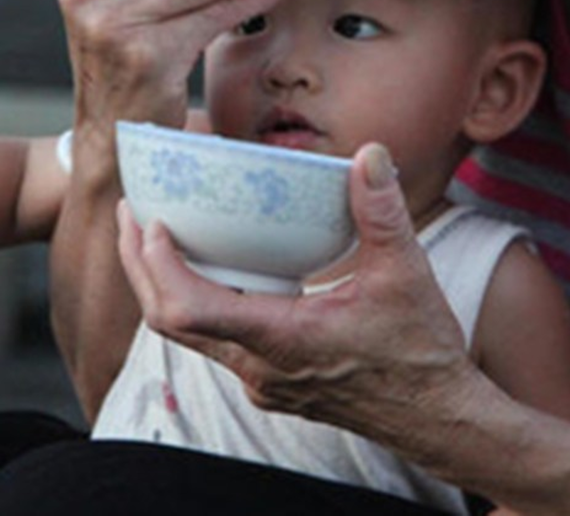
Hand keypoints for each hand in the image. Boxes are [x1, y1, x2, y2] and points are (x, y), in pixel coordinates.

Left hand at [117, 142, 474, 455]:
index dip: (159, 266)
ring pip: (189, 336)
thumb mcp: (406, 271)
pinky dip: (198, 301)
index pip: (191, 310)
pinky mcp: (273, 380)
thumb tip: (368, 155)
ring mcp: (263, 379)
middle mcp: (260, 367)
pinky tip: (216, 269)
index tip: (151, 221)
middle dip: (141, 266)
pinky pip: (216, 342)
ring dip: (164, 285)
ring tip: (159, 234)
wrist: (436, 415)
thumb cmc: (420, 352)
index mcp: (282, 339)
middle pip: (171, 323)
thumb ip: (382, 211)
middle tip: (134, 212)